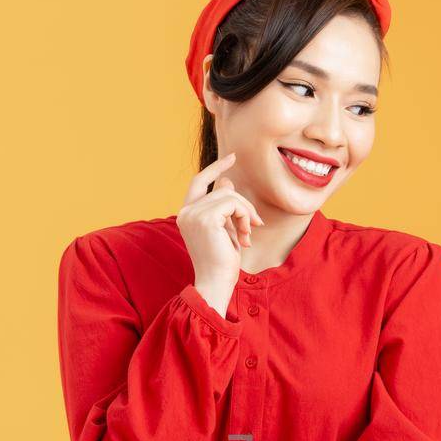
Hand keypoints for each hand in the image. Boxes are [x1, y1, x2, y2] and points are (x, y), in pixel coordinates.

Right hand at [177, 152, 264, 294]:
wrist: (214, 283)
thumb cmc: (220, 262)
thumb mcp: (224, 229)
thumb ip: (223, 206)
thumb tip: (226, 180)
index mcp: (186, 214)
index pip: (199, 181)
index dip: (216, 168)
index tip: (233, 157)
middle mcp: (186, 212)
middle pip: (221, 188)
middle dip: (243, 203)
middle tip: (255, 224)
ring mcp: (193, 214)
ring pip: (230, 195)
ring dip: (246, 214)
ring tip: (247, 235)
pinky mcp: (206, 218)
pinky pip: (233, 203)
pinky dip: (245, 217)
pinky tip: (245, 237)